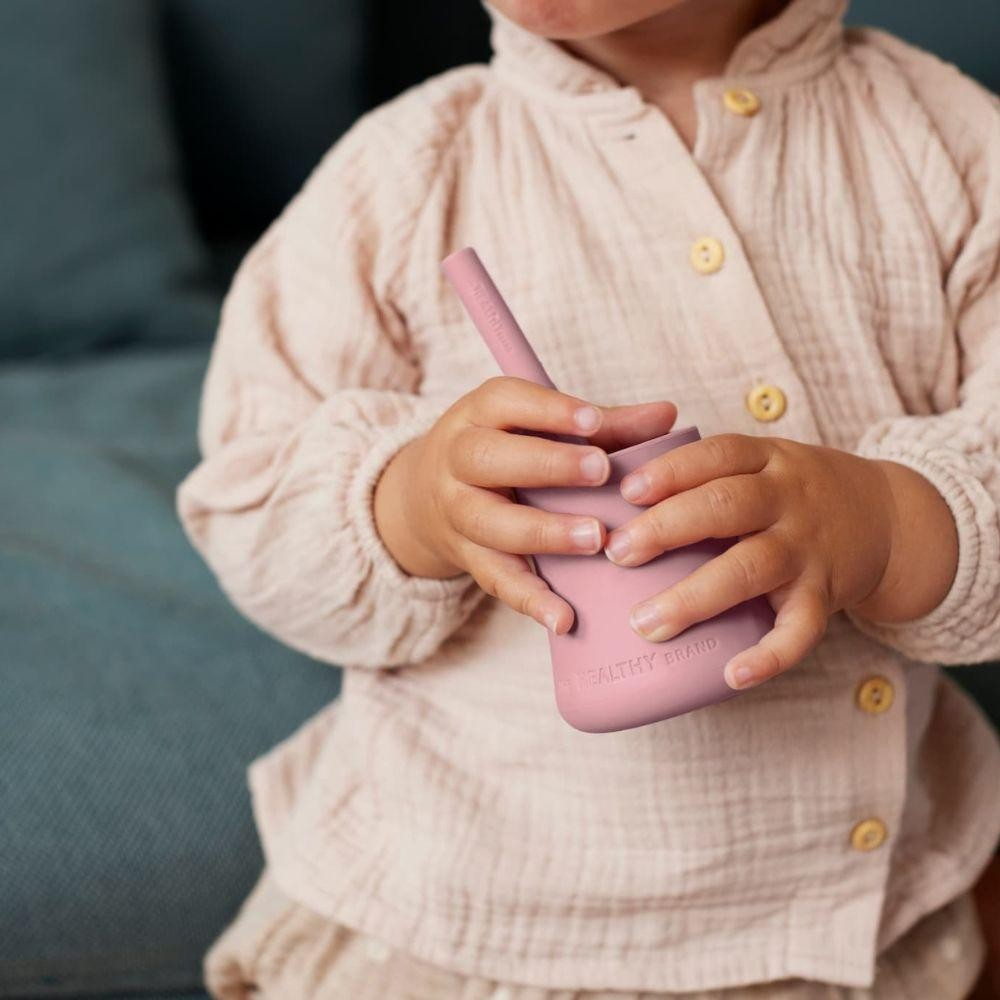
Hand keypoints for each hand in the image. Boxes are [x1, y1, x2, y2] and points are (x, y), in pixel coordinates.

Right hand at [374, 376, 676, 634]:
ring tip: (596, 540)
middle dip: (546, 465)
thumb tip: (667, 416)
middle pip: (487, 459)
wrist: (426, 495)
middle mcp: (458, 460)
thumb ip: (604, 424)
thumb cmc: (506, 449)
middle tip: (601, 471)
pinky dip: (530, 600)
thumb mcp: (539, 426)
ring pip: (490, 523)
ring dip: (543, 532)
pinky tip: (564, 618)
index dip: (548, 411)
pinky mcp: (467, 558)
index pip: (506, 402)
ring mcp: (458, 512)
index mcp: (480, 415)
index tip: (593, 421)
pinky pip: (495, 579)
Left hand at [603, 435, 901, 689]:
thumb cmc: (795, 493)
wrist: (889, 518)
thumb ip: (707, 472)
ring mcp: (808, 547)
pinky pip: (801, 629)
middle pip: (726, 506)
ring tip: (646, 623)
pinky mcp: (827, 594)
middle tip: (617, 553)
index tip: (626, 490)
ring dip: (695, 597)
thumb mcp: (764, 462)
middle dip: (666, 529)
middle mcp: (788, 499)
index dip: (672, 470)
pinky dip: (769, 655)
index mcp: (766, 460)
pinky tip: (731, 675)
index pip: (717, 455)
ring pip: (751, 567)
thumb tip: (615, 496)